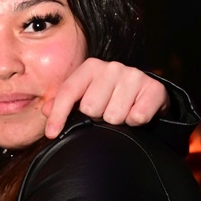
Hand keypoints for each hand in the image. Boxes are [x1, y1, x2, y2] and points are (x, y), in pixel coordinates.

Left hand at [43, 58, 168, 137]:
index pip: (69, 92)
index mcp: (91, 67)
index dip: (58, 115)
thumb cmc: (110, 97)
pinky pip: (137, 117)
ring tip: (120, 112)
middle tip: (104, 112)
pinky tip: (135, 113)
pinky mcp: (154, 88)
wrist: (147, 96)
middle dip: (96, 117)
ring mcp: (134, 76)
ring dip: (116, 121)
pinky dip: (135, 122)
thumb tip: (46, 110)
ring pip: (114, 115)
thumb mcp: (84, 97)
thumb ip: (62, 103)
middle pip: (91, 108)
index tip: (51, 134)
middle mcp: (112, 67)